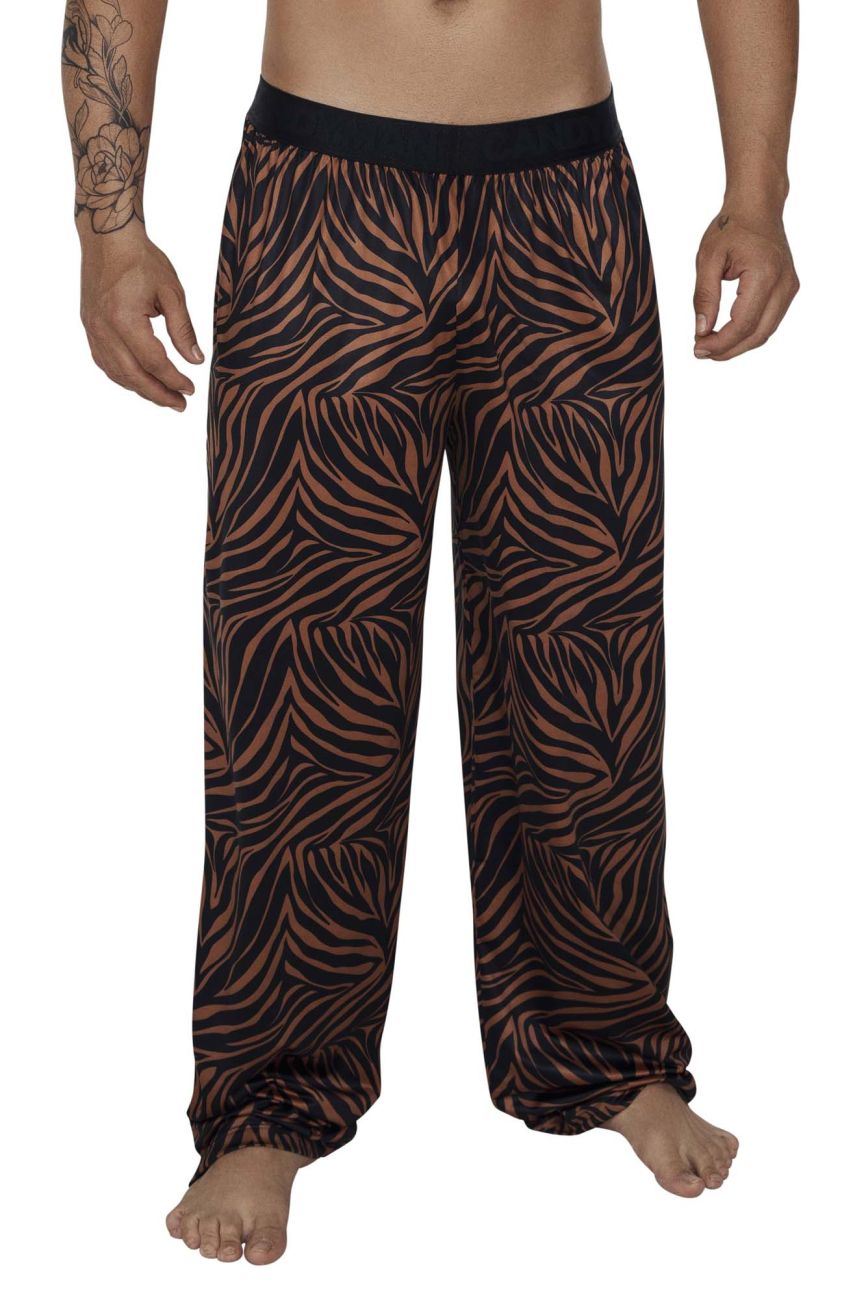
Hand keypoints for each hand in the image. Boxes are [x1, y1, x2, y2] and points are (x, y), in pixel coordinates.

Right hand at [80, 228, 203, 410]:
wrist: (108, 238)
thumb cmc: (141, 260)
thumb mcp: (171, 293)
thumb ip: (183, 329)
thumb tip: (195, 361)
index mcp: (124, 320)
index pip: (153, 362)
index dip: (173, 380)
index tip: (191, 389)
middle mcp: (103, 329)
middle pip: (133, 375)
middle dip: (158, 394)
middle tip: (180, 405)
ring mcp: (92, 329)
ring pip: (116, 372)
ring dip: (140, 389)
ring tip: (163, 397)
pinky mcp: (89, 326)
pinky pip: (104, 361)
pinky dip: (122, 376)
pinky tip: (139, 381)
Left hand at [692, 206, 798, 360]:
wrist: (758, 207)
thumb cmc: (732, 228)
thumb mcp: (708, 259)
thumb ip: (704, 296)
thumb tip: (701, 331)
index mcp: (764, 275)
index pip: (743, 323)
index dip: (720, 342)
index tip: (697, 348)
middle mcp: (784, 284)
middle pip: (757, 334)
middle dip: (728, 350)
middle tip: (701, 352)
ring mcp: (790, 288)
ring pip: (765, 332)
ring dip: (738, 345)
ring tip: (711, 346)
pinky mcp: (788, 290)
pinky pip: (769, 321)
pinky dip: (748, 333)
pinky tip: (727, 334)